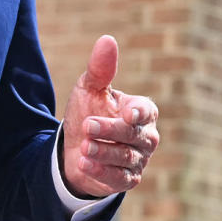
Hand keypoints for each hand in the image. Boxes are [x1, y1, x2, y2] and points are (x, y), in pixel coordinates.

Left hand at [59, 35, 158, 196]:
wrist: (75, 147)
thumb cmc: (88, 111)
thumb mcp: (89, 88)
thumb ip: (100, 68)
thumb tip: (107, 40)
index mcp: (141, 110)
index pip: (147, 111)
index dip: (139, 113)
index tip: (127, 113)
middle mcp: (145, 136)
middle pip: (134, 135)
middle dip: (110, 130)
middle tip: (87, 126)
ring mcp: (138, 159)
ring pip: (125, 157)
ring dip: (103, 152)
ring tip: (83, 147)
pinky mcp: (127, 180)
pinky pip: (119, 178)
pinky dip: (102, 172)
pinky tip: (84, 163)